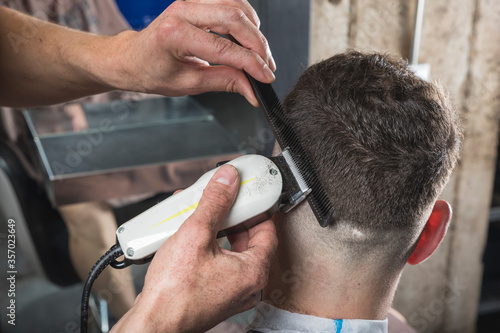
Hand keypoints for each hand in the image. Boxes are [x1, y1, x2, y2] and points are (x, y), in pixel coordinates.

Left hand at [110, 0, 275, 106]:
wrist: (133, 58)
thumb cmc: (152, 70)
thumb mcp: (189, 84)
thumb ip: (224, 82)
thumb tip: (251, 88)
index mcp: (175, 34)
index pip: (224, 47)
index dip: (251, 64)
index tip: (265, 77)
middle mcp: (183, 11)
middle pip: (235, 19)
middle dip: (258, 45)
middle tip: (267, 67)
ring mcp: (190, 2)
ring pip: (236, 6)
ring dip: (254, 30)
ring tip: (260, 54)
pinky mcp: (197, 1)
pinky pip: (229, 1)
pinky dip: (245, 17)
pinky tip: (249, 35)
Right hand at [112, 165, 277, 332]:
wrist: (153, 323)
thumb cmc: (174, 294)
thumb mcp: (196, 235)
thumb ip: (215, 203)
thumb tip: (227, 181)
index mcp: (253, 271)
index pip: (268, 228)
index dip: (257, 206)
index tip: (247, 194)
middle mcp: (247, 284)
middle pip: (249, 238)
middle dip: (232, 215)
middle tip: (222, 200)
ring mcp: (231, 291)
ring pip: (231, 250)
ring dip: (217, 228)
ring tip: (200, 214)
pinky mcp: (214, 294)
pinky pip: (218, 262)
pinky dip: (207, 245)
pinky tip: (189, 235)